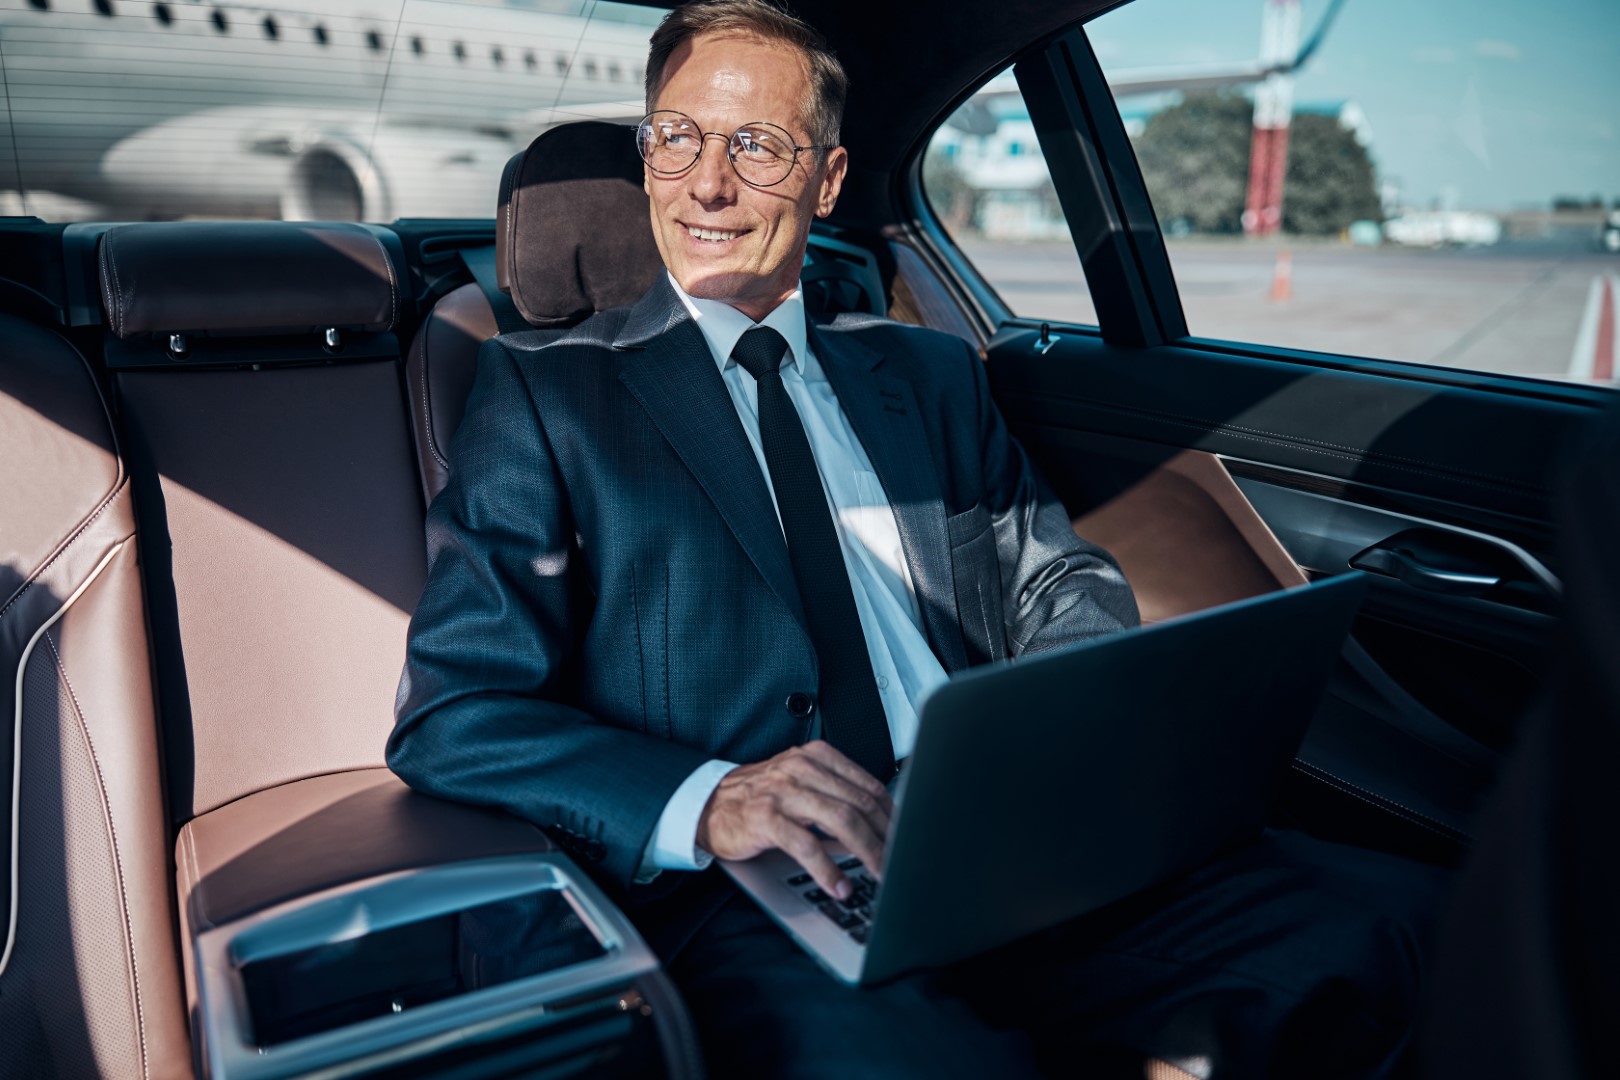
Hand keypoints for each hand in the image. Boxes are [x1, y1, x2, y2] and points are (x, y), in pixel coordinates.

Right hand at [696, 741, 892, 899]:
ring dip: (866, 853)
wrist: (707, 804)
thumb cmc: (758, 798)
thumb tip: (880, 827)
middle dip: (886, 838)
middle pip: (860, 803)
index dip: (893, 816)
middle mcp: (802, 768)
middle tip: (899, 864)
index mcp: (816, 756)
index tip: (906, 839)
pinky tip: (839, 885)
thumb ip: (835, 795)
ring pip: (841, 820)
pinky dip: (828, 869)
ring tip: (879, 875)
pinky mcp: (766, 818)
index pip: (868, 785)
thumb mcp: (800, 784)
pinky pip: (807, 845)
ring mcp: (783, 791)